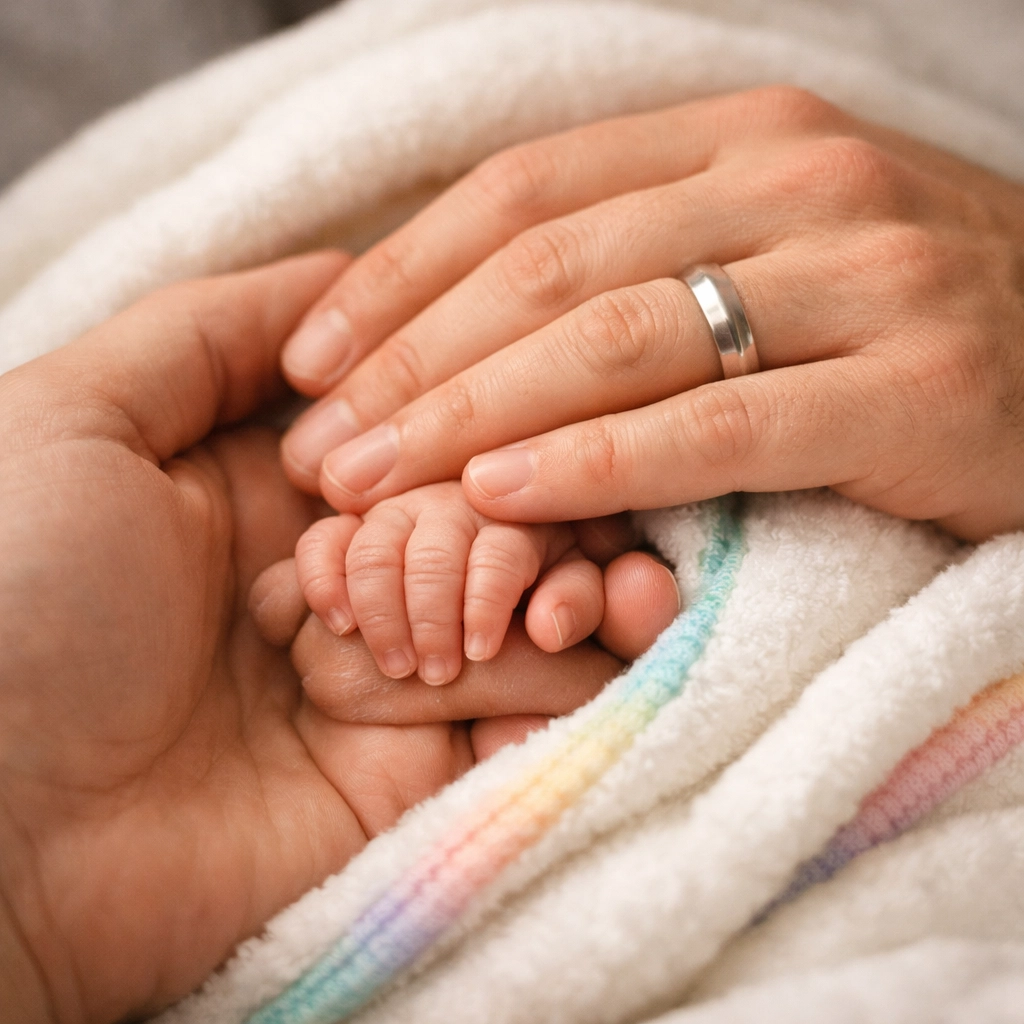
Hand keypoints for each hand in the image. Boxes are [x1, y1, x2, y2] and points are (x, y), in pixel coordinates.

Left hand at [0, 258, 674, 1023]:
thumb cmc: (14, 603)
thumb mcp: (75, 420)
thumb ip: (210, 331)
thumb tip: (346, 270)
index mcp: (286, 492)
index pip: (428, 429)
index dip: (477, 418)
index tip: (499, 431)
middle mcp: (353, 572)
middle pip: (499, 511)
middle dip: (526, 514)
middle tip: (483, 548)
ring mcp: (396, 672)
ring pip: (535, 601)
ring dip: (571, 586)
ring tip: (556, 610)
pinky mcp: (424, 767)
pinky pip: (536, 706)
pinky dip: (572, 675)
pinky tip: (563, 648)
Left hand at [278, 86, 1023, 540]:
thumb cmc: (894, 322)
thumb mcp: (762, 251)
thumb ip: (635, 260)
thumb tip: (466, 318)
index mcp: (741, 136)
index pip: (521, 188)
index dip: (397, 274)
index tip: (309, 358)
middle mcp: (798, 181)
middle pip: (549, 267)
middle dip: (411, 363)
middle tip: (321, 449)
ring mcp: (864, 279)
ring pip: (617, 340)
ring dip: (472, 415)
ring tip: (373, 482)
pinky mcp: (912, 393)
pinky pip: (714, 429)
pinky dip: (594, 461)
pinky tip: (501, 495)